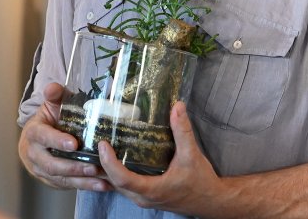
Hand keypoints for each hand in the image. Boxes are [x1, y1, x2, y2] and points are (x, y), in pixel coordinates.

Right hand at [18, 82, 108, 190]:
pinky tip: (101, 185)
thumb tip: (52, 88)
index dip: (57, 141)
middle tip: (94, 166)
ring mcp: (40, 170)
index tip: (74, 144)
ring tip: (101, 179)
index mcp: (33, 133)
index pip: (43, 137)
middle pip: (51, 164)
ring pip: (60, 178)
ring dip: (81, 180)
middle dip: (73, 167)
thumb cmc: (49, 120)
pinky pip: (66, 185)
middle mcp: (34, 154)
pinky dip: (84, 186)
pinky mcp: (49, 181)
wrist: (37, 138)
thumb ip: (55, 95)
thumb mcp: (51, 105)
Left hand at [96, 101, 219, 214]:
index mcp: (152, 190)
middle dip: (102, 165)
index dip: (109, 163)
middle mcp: (144, 198)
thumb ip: (183, 130)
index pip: (122, 179)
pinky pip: (125, 188)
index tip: (103, 145)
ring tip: (101, 150)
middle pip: (114, 183)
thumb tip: (177, 106)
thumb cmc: (201, 181)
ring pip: (118, 187)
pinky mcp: (147, 197)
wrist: (211, 201)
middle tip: (95, 143)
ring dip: (108, 171)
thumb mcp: (192, 154)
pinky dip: (117, 175)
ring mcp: (144, 200)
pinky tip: (115, 160)